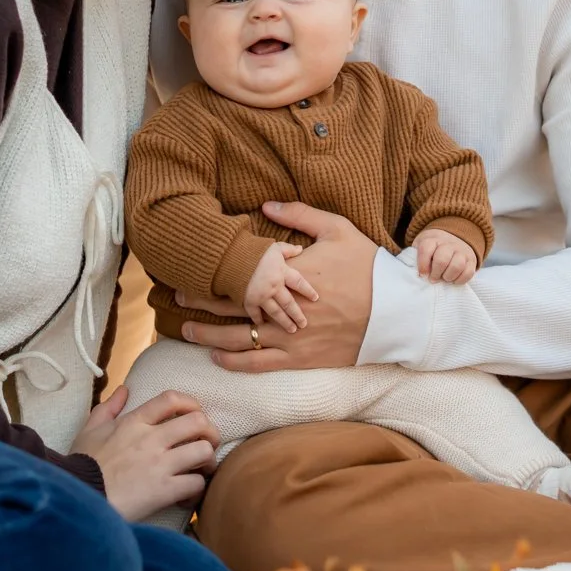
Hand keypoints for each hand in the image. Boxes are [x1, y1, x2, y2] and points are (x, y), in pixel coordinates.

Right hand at [71, 387, 219, 521]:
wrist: (78, 497)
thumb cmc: (82, 464)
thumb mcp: (90, 430)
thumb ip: (109, 407)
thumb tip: (124, 389)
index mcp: (134, 422)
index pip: (172, 399)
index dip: (191, 403)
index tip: (195, 414)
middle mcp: (151, 439)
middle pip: (198, 422)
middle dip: (209, 431)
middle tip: (206, 443)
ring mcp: (159, 465)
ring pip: (203, 451)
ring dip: (207, 461)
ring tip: (201, 469)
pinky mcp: (163, 491)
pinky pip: (196, 484)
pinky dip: (197, 490)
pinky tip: (188, 494)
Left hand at [179, 200, 374, 372]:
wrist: (397, 312)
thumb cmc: (369, 268)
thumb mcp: (338, 230)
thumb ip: (300, 215)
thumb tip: (266, 206)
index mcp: (289, 275)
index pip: (239, 276)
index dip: (209, 275)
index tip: (187, 269)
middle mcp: (283, 308)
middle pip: (230, 308)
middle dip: (198, 304)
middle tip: (173, 298)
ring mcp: (291, 337)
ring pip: (238, 340)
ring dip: (207, 336)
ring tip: (184, 331)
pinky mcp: (302, 358)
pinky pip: (259, 364)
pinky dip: (234, 362)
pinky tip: (217, 358)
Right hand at [243, 242, 314, 332]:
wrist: (231, 256)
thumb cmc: (254, 249)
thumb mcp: (274, 247)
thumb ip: (288, 249)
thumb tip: (300, 249)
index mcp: (282, 272)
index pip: (300, 283)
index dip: (308, 291)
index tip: (315, 298)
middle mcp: (274, 286)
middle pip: (289, 303)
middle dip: (298, 315)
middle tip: (304, 324)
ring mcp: (261, 295)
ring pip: (276, 312)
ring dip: (284, 322)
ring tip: (292, 330)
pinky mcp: (248, 301)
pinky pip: (255, 314)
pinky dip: (259, 320)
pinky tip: (262, 325)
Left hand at [414, 228, 476, 283]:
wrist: (453, 237)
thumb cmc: (432, 248)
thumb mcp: (421, 246)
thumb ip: (415, 257)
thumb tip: (415, 274)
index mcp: (432, 239)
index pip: (426, 249)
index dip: (423, 265)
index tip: (422, 274)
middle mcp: (448, 243)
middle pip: (442, 260)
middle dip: (436, 274)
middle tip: (433, 279)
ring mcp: (461, 251)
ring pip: (457, 266)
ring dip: (448, 277)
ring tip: (444, 279)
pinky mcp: (471, 260)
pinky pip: (468, 272)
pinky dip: (460, 280)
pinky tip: (453, 280)